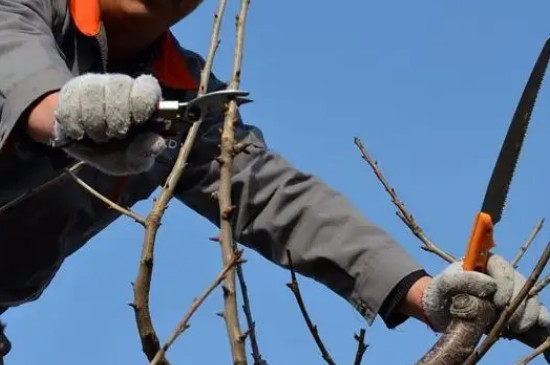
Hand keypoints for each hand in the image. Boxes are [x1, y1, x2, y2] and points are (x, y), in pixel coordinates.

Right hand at [52, 73, 165, 175]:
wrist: (81, 149)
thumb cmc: (115, 152)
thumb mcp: (133, 161)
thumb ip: (145, 153)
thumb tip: (157, 141)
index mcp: (144, 100)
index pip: (147, 86)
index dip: (143, 100)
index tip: (138, 119)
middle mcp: (122, 86)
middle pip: (119, 87)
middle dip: (116, 117)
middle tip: (115, 135)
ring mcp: (96, 84)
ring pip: (93, 93)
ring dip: (95, 123)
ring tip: (99, 137)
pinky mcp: (72, 89)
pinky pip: (72, 102)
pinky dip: (75, 124)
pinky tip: (81, 133)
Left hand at [422, 255, 549, 333]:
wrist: (438, 313)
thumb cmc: (439, 294)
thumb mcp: (444, 284)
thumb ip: (463, 279)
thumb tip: (490, 284)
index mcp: (482, 263)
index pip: (502, 267)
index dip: (505, 283)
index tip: (497, 302)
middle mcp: (498, 276)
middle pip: (519, 283)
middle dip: (517, 304)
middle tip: (508, 321)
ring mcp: (509, 292)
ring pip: (530, 297)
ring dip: (526, 314)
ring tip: (514, 329)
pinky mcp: (515, 309)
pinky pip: (537, 311)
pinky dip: (539, 318)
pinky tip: (530, 327)